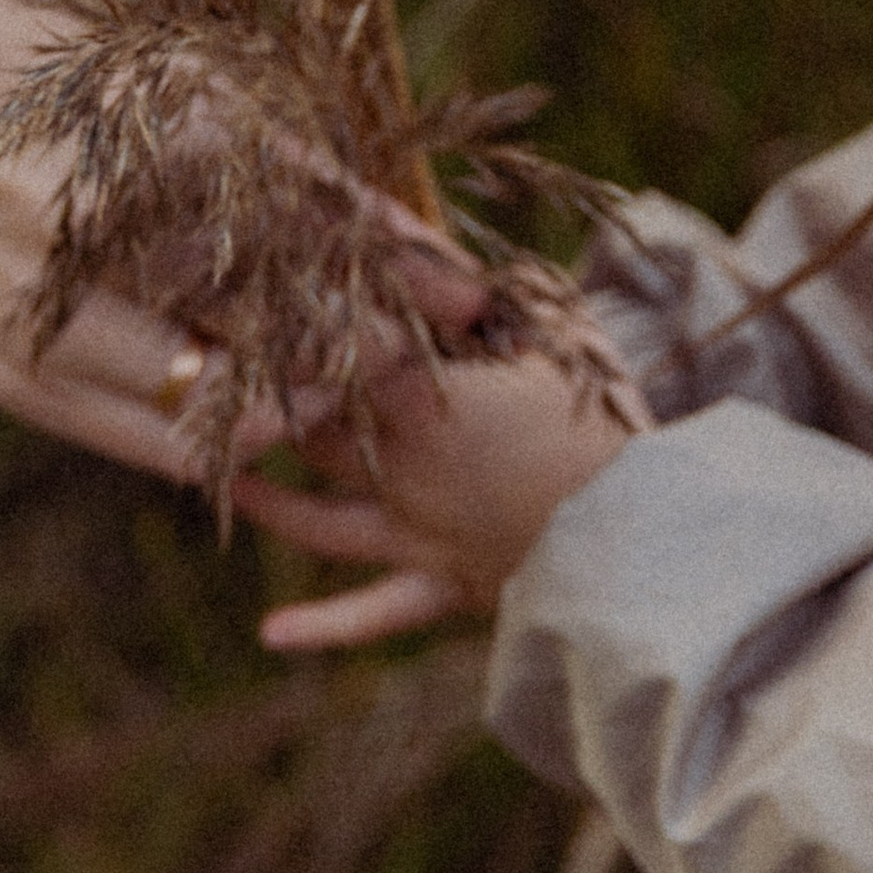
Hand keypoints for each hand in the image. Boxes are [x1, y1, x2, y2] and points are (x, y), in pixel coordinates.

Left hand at [234, 243, 645, 649]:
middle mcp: (403, 466)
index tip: (258, 306)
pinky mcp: (446, 584)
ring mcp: (418, 531)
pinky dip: (323, 627)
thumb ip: (481, 283)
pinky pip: (375, 611)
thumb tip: (429, 240)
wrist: (647, 523)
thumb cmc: (605, 411)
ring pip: (320, 517)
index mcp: (423, 397)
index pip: (336, 355)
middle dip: (267, 410)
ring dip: (270, 500)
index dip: (295, 330)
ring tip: (228, 482)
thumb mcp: (552, 326)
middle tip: (224, 390)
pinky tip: (273, 632)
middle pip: (312, 433)